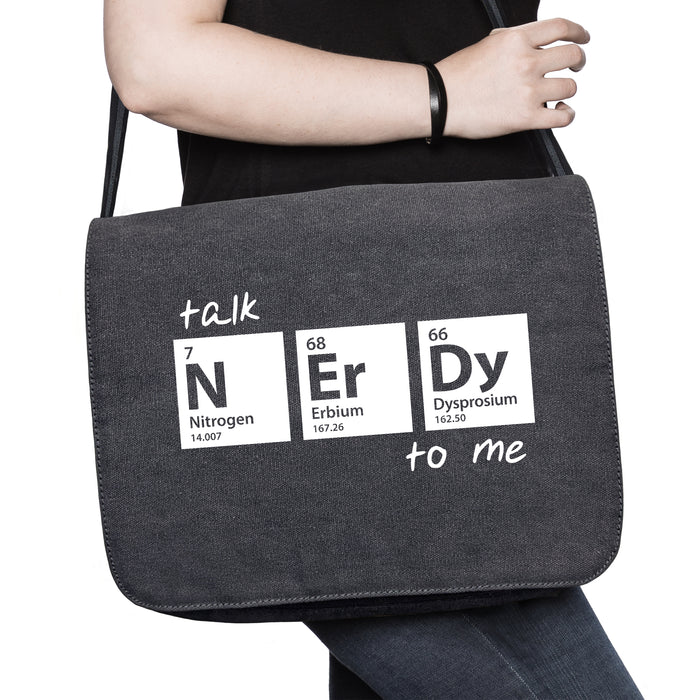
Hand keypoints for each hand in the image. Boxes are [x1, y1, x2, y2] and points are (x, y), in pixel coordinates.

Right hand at [436, 18, 588, 138]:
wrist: (439, 101)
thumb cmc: (456, 76)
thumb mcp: (487, 44)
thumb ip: (513, 41)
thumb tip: (531, 42)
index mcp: (516, 40)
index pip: (561, 28)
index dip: (578, 32)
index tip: (582, 38)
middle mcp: (526, 62)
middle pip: (572, 56)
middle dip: (578, 61)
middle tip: (575, 67)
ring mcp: (528, 90)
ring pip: (570, 87)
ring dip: (567, 90)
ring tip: (558, 95)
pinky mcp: (525, 117)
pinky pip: (563, 117)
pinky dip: (567, 115)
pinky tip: (561, 112)